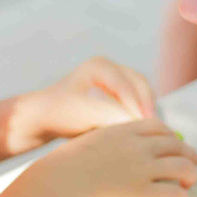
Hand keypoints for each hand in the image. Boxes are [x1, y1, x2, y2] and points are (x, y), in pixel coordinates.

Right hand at [34, 119, 196, 196]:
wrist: (62, 182)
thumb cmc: (66, 164)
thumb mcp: (90, 139)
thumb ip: (109, 139)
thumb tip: (114, 146)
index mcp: (126, 131)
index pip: (159, 128)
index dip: (172, 137)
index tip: (174, 145)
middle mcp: (140, 147)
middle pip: (177, 146)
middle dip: (188, 155)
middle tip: (191, 165)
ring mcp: (144, 169)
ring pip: (183, 168)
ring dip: (190, 176)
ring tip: (189, 184)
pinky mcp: (144, 194)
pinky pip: (175, 195)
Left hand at [36, 57, 155, 139]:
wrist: (44, 118)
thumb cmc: (58, 114)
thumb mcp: (82, 114)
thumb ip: (108, 115)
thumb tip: (135, 120)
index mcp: (99, 66)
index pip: (126, 84)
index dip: (136, 105)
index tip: (142, 125)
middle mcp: (110, 67)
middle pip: (139, 83)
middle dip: (146, 105)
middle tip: (152, 128)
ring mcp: (115, 77)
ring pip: (142, 91)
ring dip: (146, 109)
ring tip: (149, 130)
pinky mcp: (118, 91)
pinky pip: (138, 99)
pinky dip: (141, 112)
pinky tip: (142, 130)